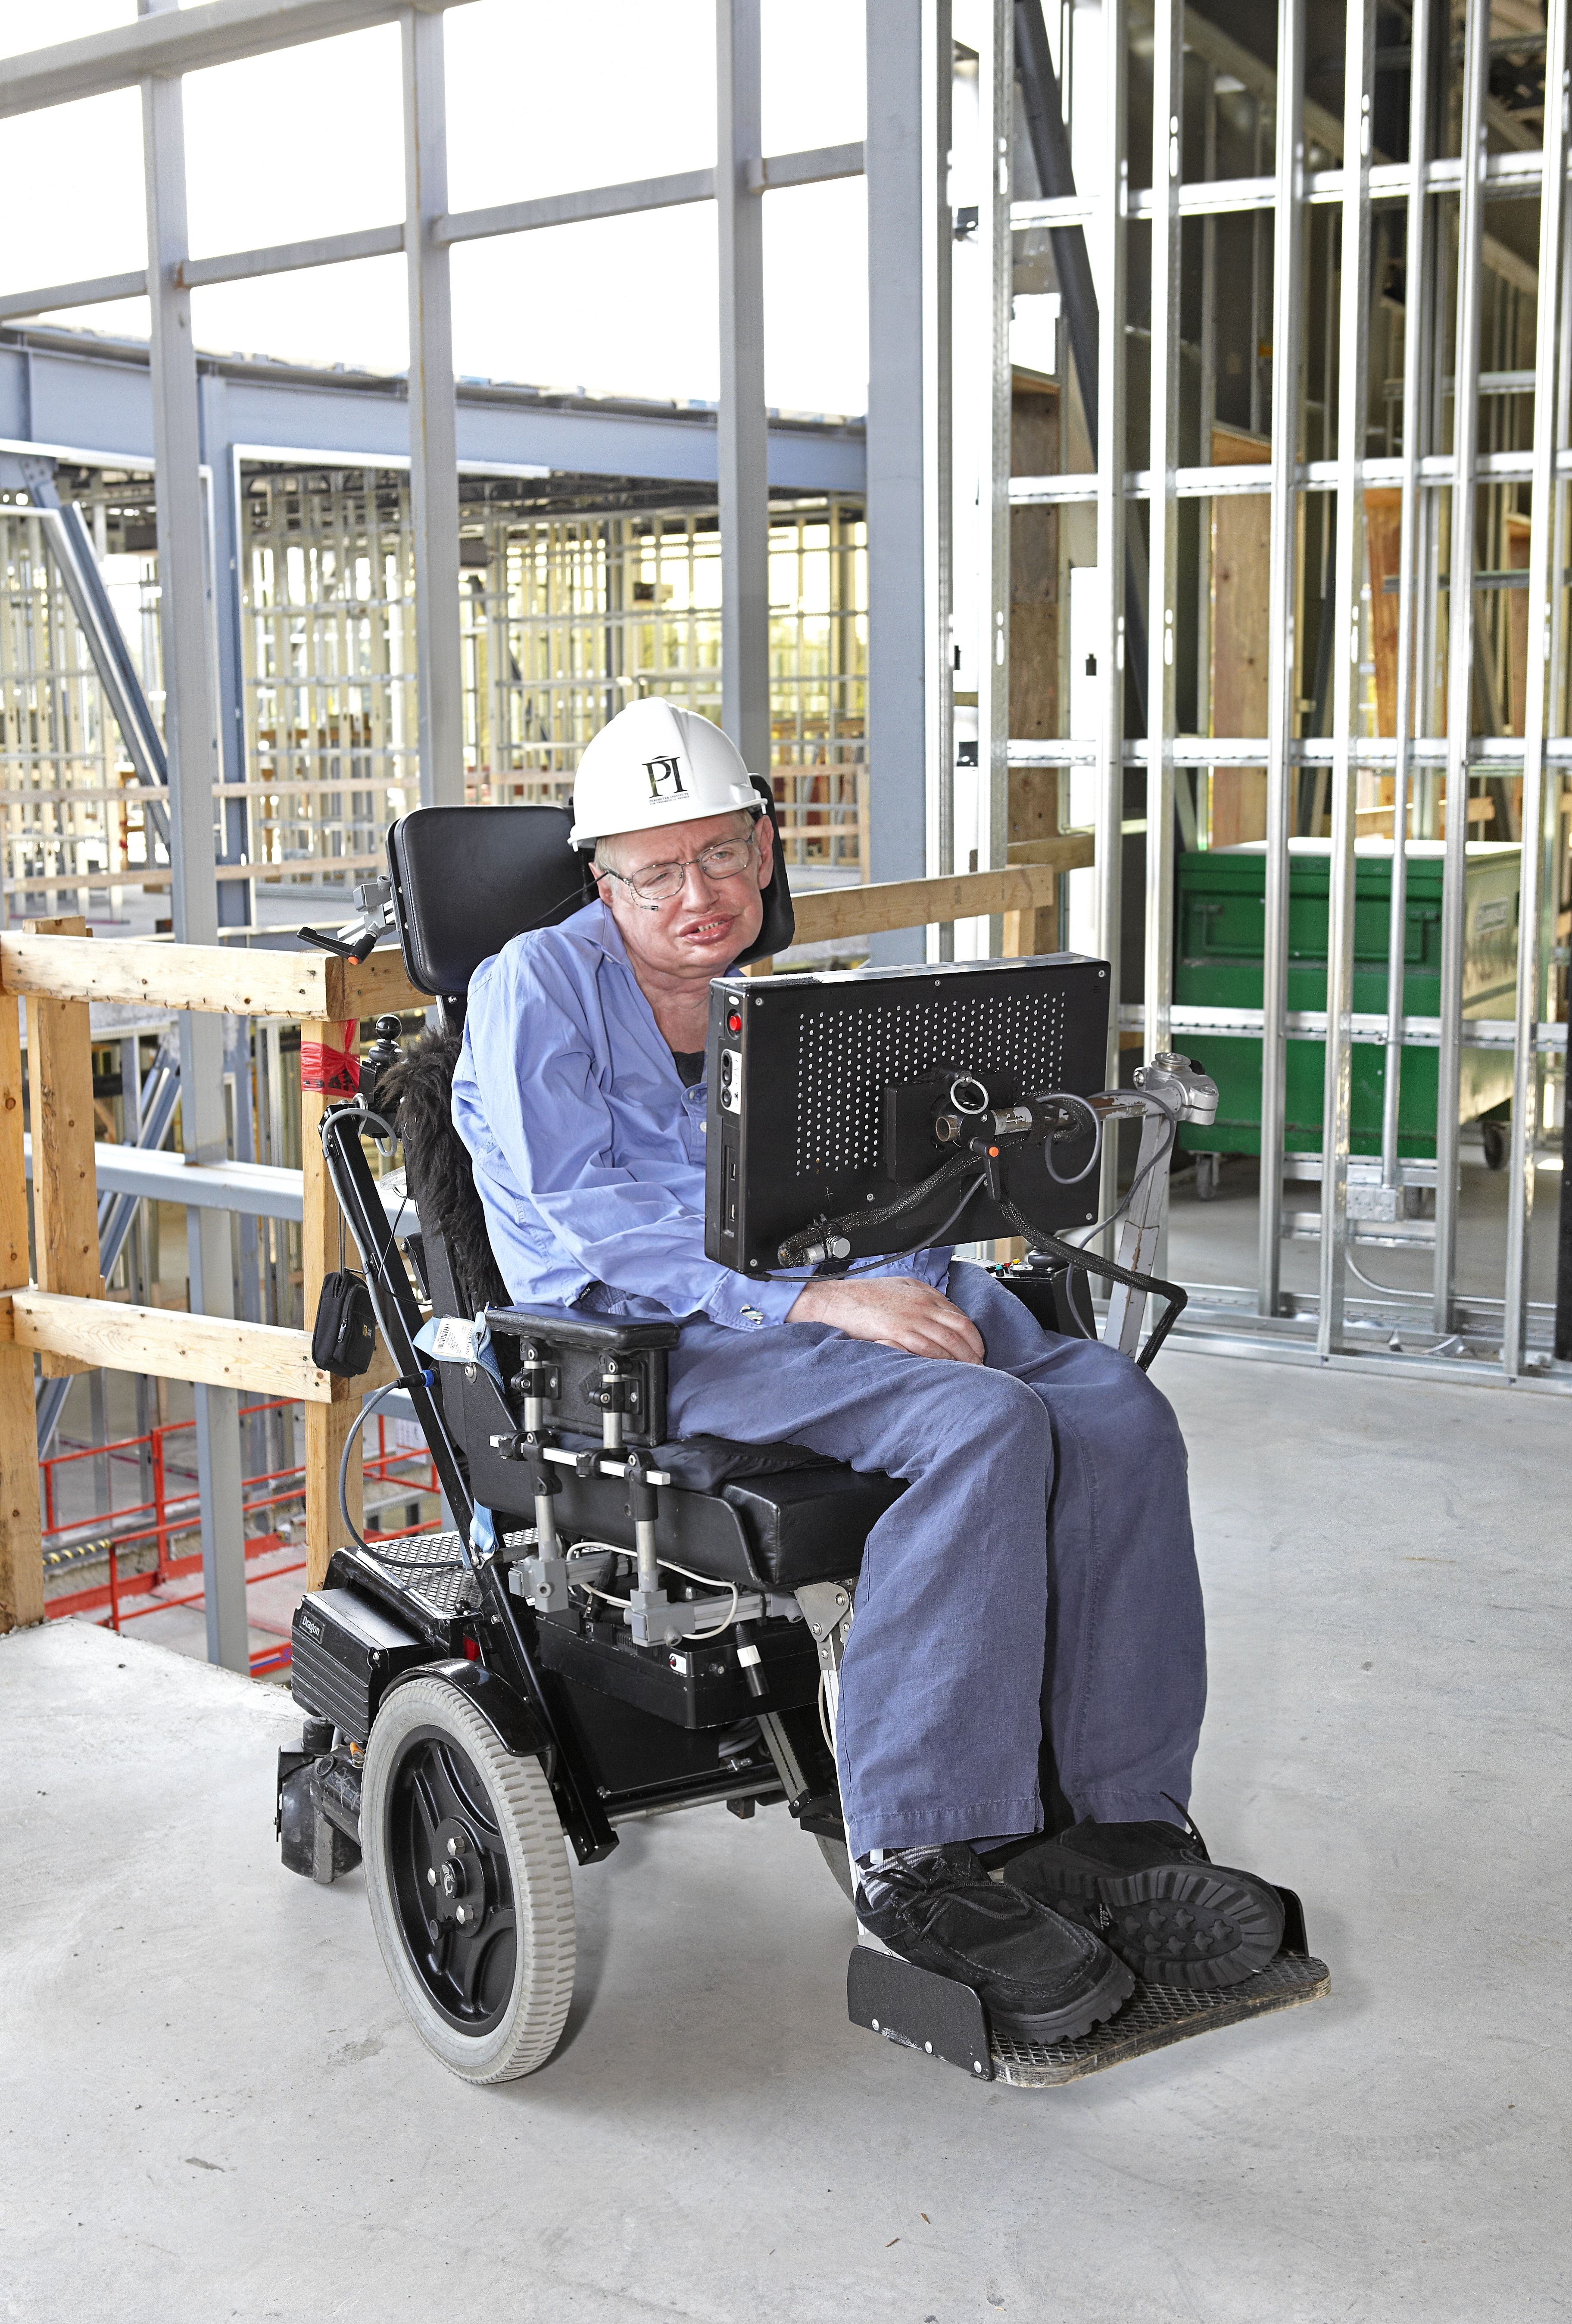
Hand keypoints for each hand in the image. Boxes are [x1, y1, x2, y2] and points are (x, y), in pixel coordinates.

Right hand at [785, 1276, 985, 1362]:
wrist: (837, 1300)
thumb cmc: (864, 1296)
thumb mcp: (899, 1287)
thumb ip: (922, 1297)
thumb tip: (940, 1310)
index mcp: (924, 1293)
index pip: (959, 1315)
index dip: (972, 1335)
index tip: (976, 1349)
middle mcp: (923, 1304)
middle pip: (961, 1329)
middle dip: (974, 1349)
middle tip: (979, 1365)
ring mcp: (913, 1318)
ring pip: (950, 1341)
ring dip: (963, 1359)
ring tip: (969, 1373)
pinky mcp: (900, 1332)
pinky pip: (930, 1349)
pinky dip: (943, 1361)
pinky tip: (948, 1372)